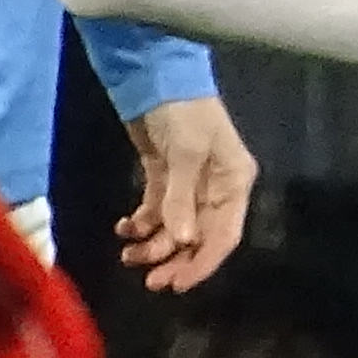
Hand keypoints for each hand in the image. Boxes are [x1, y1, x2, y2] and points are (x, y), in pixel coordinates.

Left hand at [116, 95, 255, 290]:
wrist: (154, 73)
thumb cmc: (182, 110)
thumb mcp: (186, 153)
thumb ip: (182, 199)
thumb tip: (183, 240)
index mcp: (233, 182)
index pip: (225, 235)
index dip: (203, 263)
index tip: (178, 284)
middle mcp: (215, 188)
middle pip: (199, 238)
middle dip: (175, 260)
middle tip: (150, 280)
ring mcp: (188, 185)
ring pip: (174, 230)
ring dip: (153, 246)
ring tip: (128, 254)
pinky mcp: (163, 177)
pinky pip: (155, 212)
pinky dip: (140, 224)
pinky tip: (124, 227)